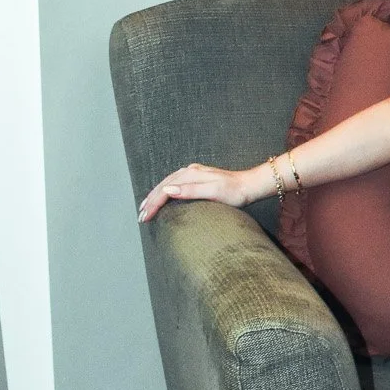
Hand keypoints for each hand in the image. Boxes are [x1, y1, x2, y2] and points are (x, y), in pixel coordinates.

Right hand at [138, 163, 259, 223]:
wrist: (249, 186)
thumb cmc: (234, 192)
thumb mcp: (213, 192)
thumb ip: (190, 190)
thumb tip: (167, 191)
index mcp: (191, 175)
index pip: (165, 190)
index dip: (153, 204)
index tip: (144, 217)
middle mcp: (189, 172)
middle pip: (163, 186)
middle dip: (150, 201)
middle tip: (140, 216)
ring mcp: (193, 173)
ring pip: (167, 184)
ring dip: (155, 196)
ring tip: (146, 208)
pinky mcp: (197, 178)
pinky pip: (174, 184)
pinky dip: (165, 192)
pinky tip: (163, 197)